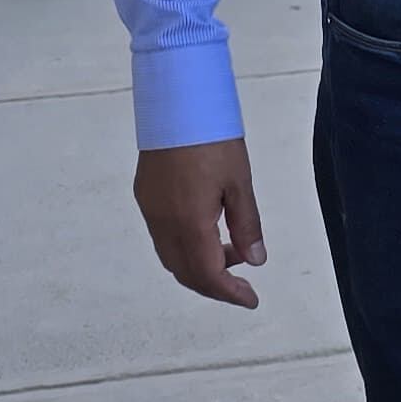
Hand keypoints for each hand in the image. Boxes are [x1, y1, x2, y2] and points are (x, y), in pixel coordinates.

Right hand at [134, 138, 265, 308]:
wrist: (175, 103)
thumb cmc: (213, 139)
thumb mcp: (239, 182)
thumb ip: (246, 224)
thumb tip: (255, 260)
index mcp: (190, 223)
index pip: (207, 275)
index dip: (230, 293)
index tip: (251, 299)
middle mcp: (163, 223)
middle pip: (185, 273)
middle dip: (214, 284)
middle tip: (243, 281)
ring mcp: (150, 210)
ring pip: (171, 257)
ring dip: (199, 265)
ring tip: (231, 250)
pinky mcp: (145, 196)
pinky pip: (163, 237)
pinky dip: (185, 248)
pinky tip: (207, 230)